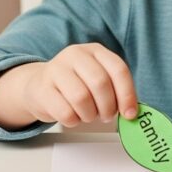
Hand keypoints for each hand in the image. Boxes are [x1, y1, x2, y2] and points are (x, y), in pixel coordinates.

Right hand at [22, 44, 138, 126]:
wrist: (39, 85)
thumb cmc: (76, 85)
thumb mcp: (97, 79)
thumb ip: (116, 91)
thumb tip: (132, 113)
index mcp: (95, 51)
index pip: (118, 69)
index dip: (127, 94)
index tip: (130, 114)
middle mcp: (75, 55)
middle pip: (100, 83)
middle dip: (108, 107)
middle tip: (106, 116)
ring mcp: (56, 69)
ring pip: (81, 98)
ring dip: (90, 115)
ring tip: (88, 115)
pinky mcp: (42, 88)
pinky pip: (64, 111)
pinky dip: (73, 120)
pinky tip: (72, 116)